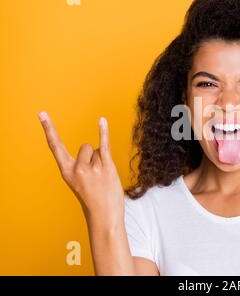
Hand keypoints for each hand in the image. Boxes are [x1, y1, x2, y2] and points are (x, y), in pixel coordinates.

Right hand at [38, 111, 124, 226]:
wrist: (105, 216)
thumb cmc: (93, 198)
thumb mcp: (79, 182)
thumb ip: (82, 164)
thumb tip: (94, 149)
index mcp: (66, 172)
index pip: (55, 146)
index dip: (49, 129)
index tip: (42, 114)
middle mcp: (77, 168)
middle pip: (86, 147)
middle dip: (93, 156)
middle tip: (96, 177)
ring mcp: (91, 168)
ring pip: (99, 151)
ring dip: (104, 160)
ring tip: (104, 178)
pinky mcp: (106, 167)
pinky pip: (104, 144)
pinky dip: (103, 132)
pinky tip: (101, 120)